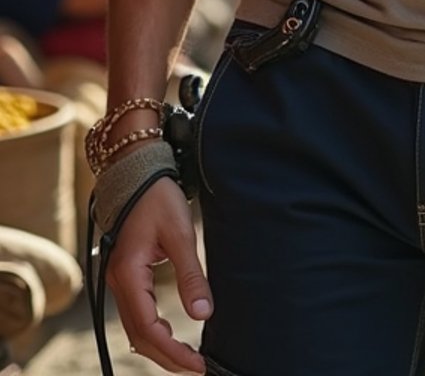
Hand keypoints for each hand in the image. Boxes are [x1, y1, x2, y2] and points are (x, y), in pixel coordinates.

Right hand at [106, 178, 211, 372]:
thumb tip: (203, 313)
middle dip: (167, 358)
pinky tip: (169, 335)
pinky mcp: (125, 275)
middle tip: (197, 368)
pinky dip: (151, 331)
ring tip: (187, 359)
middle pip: (138, 337)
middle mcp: (119, 283)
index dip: (173, 353)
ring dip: (159, 348)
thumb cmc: (157, 197)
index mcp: (129, 274)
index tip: (199, 364)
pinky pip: (135, 313)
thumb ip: (191, 275)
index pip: (148, 329)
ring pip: (135, 328)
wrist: (135, 169)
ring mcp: (119, 280)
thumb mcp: (180, 233)